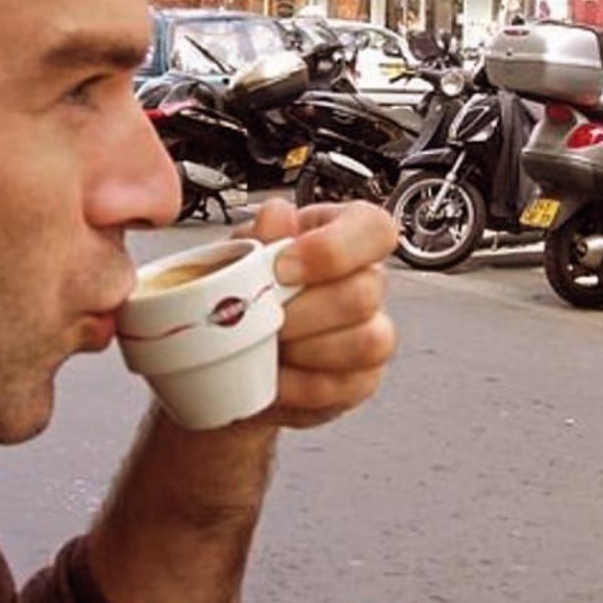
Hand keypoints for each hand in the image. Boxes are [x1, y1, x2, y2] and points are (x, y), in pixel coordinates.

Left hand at [235, 197, 398, 428]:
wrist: (230, 358)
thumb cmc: (246, 296)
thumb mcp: (239, 256)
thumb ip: (258, 234)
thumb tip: (277, 216)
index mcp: (343, 236)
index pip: (373, 229)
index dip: (333, 250)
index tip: (283, 268)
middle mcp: (367, 282)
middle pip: (363, 293)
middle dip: (301, 312)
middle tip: (262, 318)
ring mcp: (371, 333)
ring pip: (366, 342)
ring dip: (304, 349)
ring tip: (267, 347)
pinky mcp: (360, 380)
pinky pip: (343, 386)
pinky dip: (298, 386)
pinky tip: (273, 377)